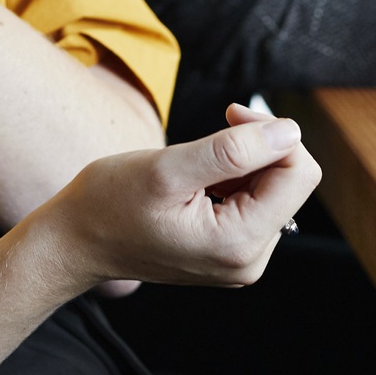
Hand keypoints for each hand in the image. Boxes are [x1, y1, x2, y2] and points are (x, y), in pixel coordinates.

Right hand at [40, 103, 319, 291]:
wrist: (76, 240)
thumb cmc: (109, 203)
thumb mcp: (167, 168)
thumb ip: (232, 150)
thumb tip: (289, 131)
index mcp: (239, 244)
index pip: (298, 175)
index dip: (271, 133)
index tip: (230, 114)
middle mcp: (249, 261)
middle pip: (289, 184)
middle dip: (257, 147)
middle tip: (212, 128)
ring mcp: (240, 260)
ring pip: (271, 191)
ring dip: (241, 163)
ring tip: (193, 163)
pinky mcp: (228, 253)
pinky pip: (251, 204)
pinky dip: (230, 180)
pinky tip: (196, 180)